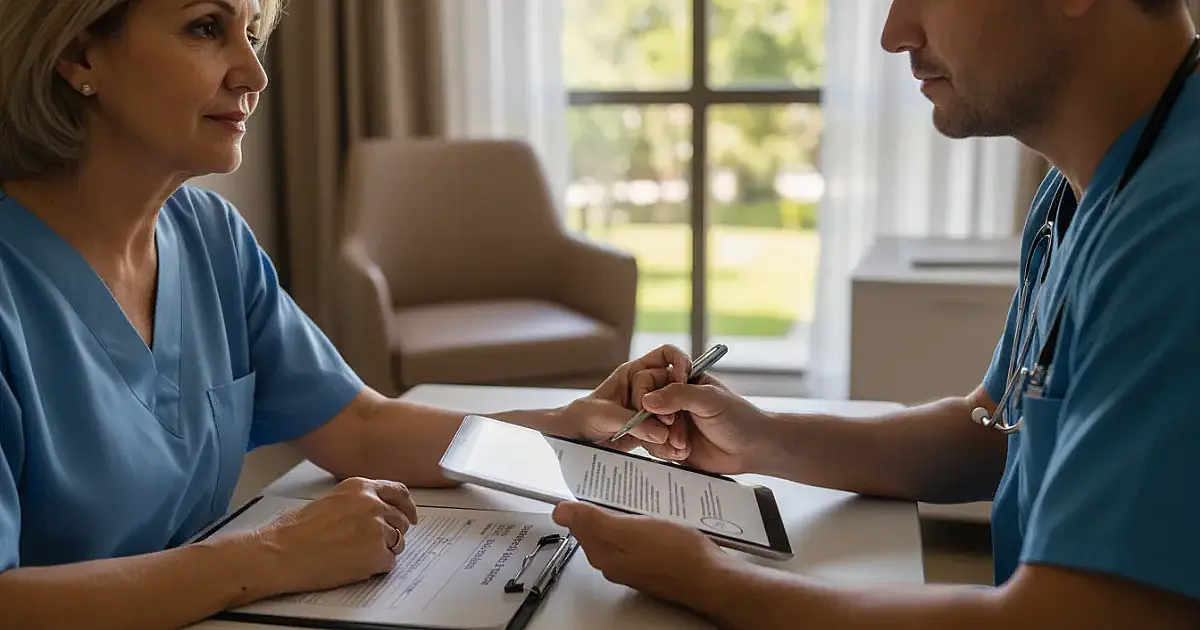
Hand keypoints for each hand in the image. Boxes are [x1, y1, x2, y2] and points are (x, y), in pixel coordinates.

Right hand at [259, 477, 417, 593]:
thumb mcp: (332, 500)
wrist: (283, 552)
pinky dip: (377, 566)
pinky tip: (357, 565)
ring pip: (398, 541)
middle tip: (380, 542)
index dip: (407, 506)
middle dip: (394, 532)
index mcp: (361, 487)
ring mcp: (377, 528)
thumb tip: (378, 512)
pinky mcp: (376, 553)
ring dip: (384, 550)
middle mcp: (373, 504)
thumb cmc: (297, 530)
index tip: (411, 515)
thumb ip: (359, 502)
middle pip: (401, 519)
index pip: (398, 492)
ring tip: (358, 555)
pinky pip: (389, 562)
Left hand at [551, 501, 735, 610]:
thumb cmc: (674, 553)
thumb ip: (593, 521)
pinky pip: (638, 539)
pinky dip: (640, 525)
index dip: (583, 503)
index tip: (593, 485)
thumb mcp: (629, 530)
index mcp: (603, 554)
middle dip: (602, 509)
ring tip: (636, 498)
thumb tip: (560, 512)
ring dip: (623, 515)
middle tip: (615, 488)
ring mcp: (635, 566)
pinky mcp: (654, 563)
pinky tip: (653, 516)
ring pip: (620, 534)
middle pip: (598, 530)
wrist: (711, 577)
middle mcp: (615, 564)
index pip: (580, 525)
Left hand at [558, 345, 693, 454]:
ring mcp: (650, 410)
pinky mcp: (650, 430)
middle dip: (676, 406)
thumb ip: (634, 423)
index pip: (666, 356)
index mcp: (634, 372)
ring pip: (673, 413)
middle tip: (672, 423)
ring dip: (677, 429)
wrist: (571, 441)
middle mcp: (646, 388)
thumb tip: (662, 433)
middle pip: (674, 388)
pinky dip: (669, 444)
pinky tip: (672, 453)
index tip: (682, 380)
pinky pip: (666, 434)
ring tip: (677, 446)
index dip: (679, 362)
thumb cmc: (581, 417)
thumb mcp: (604, 416)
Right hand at [630, 369, 773, 474]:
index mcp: (681, 380)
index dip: (647, 395)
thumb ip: (679, 395)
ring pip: (646, 428)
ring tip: (683, 444)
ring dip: (661, 438)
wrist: (753, 449)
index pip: (648, 379)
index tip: (656, 409)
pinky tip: (684, 452)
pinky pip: (653, 446)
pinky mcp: (670, 443)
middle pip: (642, 406)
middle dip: (655, 421)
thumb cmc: (739, 417)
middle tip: (671, 429)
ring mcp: (670, 422)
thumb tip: (647, 400)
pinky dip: (665, 451)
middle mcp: (672, 400)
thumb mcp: (710, 400)